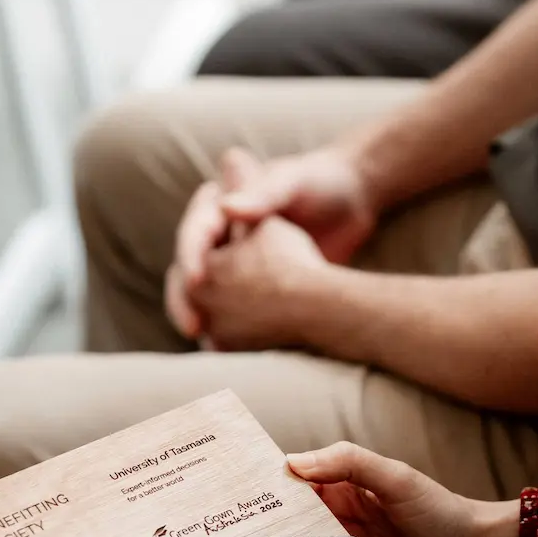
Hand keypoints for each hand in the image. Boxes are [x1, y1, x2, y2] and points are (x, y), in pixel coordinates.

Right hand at [166, 144, 377, 340]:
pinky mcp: (255, 287)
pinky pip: (231, 313)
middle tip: (192, 327)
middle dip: (185, 301)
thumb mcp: (293, 182)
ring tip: (210, 347)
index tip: (196, 280)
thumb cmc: (321, 181)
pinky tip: (234, 354)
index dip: (190, 256)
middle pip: (188, 271)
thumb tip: (225, 207)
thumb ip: (263, 192)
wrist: (353, 200)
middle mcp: (220, 238)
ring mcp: (236, 265)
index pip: (194, 233)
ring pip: (203, 297)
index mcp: (220, 206)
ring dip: (203, 321)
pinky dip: (228, 331)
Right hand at [287, 441, 519, 536]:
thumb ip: (350, 463)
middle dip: (268, 525)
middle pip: (297, 518)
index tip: (234, 496)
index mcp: (350, 484)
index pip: (300, 481)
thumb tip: (294, 461)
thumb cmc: (444, 513)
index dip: (270, 486)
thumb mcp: (398, 480)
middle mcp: (347, 514)